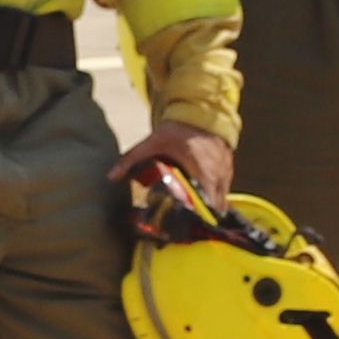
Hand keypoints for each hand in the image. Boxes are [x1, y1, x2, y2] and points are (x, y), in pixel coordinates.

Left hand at [112, 125, 238, 226]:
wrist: (202, 109)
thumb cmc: (179, 127)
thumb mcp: (153, 142)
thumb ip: (131, 159)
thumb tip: (111, 176)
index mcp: (202, 173)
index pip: (207, 206)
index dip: (198, 220)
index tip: (185, 229)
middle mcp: (217, 176)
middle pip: (215, 209)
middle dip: (202, 219)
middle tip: (186, 228)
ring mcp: (225, 173)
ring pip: (221, 202)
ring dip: (209, 210)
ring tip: (194, 219)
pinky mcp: (228, 169)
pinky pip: (224, 191)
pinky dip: (215, 199)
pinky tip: (203, 202)